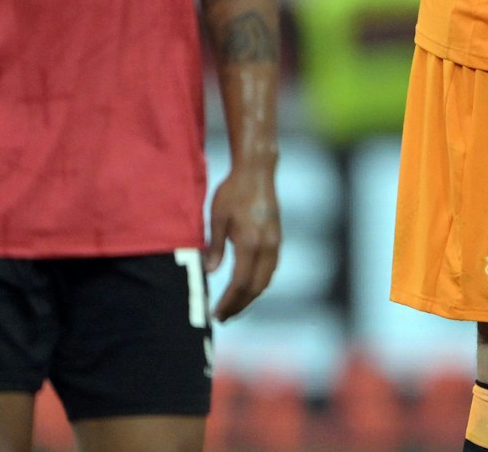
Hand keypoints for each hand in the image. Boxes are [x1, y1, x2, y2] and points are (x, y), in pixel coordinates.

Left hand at [206, 162, 280, 320]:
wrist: (257, 171)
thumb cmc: (233, 191)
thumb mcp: (217, 217)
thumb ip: (214, 247)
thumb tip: (209, 273)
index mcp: (250, 242)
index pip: (240, 283)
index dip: (228, 302)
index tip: (216, 314)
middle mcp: (267, 245)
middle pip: (256, 287)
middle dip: (240, 305)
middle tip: (223, 316)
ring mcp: (275, 242)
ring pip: (266, 280)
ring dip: (250, 296)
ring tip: (234, 305)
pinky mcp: (277, 237)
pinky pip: (271, 269)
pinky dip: (259, 283)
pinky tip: (247, 285)